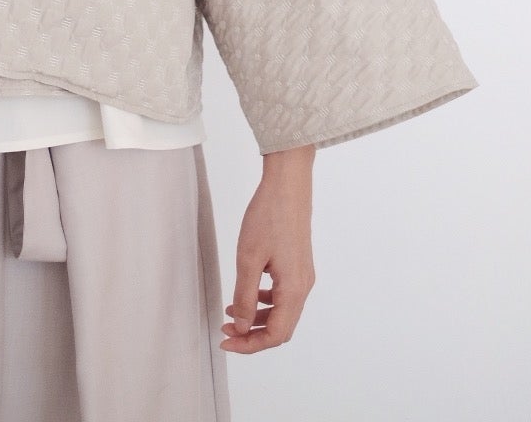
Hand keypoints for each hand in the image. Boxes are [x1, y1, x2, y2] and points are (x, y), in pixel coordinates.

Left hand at [220, 147, 316, 352]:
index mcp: (294, 290)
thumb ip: (244, 296)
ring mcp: (303, 275)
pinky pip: (283, 295)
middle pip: (281, 328)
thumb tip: (240, 327)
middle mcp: (303, 287)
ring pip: (282, 312)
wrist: (288, 185)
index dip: (250, 345)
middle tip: (227, 333)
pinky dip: (264, 301)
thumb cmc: (269, 216)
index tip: (227, 341)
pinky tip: (247, 293)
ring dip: (257, 318)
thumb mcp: (249, 258)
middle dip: (253, 335)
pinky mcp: (298, 264)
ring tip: (231, 313)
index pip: (275, 335)